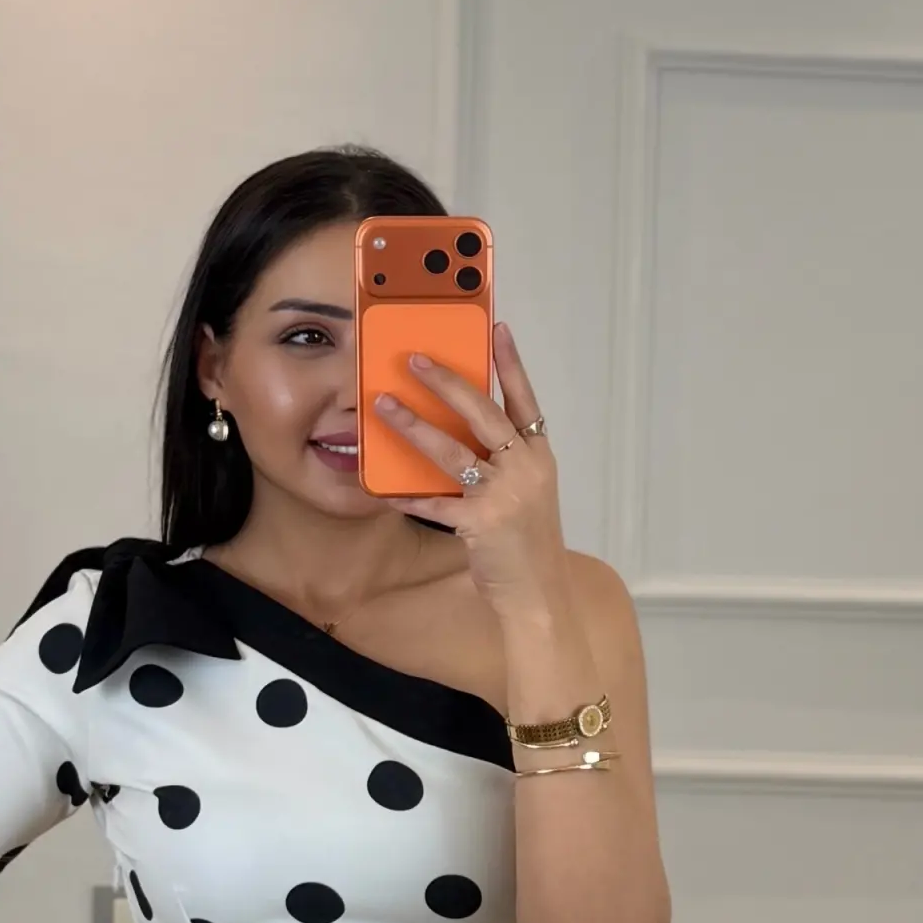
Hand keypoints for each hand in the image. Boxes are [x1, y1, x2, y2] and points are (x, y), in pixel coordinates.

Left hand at [374, 319, 566, 616]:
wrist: (541, 594)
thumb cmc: (529, 542)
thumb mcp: (526, 492)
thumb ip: (501, 462)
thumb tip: (456, 431)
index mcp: (538, 456)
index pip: (524, 399)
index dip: (510, 363)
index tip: (496, 328)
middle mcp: (525, 468)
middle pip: (483, 413)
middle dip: (447, 382)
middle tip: (416, 359)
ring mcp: (504, 495)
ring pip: (452, 450)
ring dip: (414, 425)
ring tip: (384, 405)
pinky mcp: (481, 524)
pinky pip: (434, 504)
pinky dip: (407, 496)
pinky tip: (381, 490)